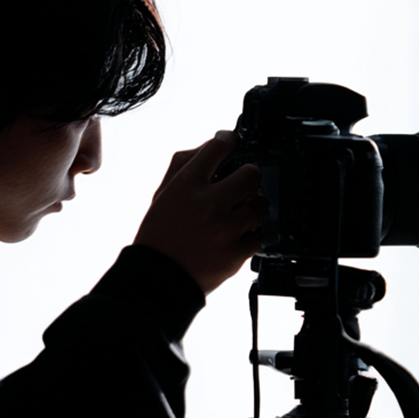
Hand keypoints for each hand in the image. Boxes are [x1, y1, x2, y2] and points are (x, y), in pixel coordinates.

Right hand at [134, 131, 267, 294]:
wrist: (157, 278)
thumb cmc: (159, 235)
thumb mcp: (163, 194)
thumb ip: (185, 165)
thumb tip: (211, 145)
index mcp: (187, 185)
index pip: (218, 146)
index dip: (229, 140)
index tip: (232, 142)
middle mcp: (208, 203)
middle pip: (251, 173)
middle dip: (250, 174)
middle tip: (244, 181)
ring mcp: (225, 229)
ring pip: (260, 204)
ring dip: (253, 206)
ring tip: (240, 213)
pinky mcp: (236, 253)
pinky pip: (260, 234)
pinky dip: (252, 234)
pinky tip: (238, 234)